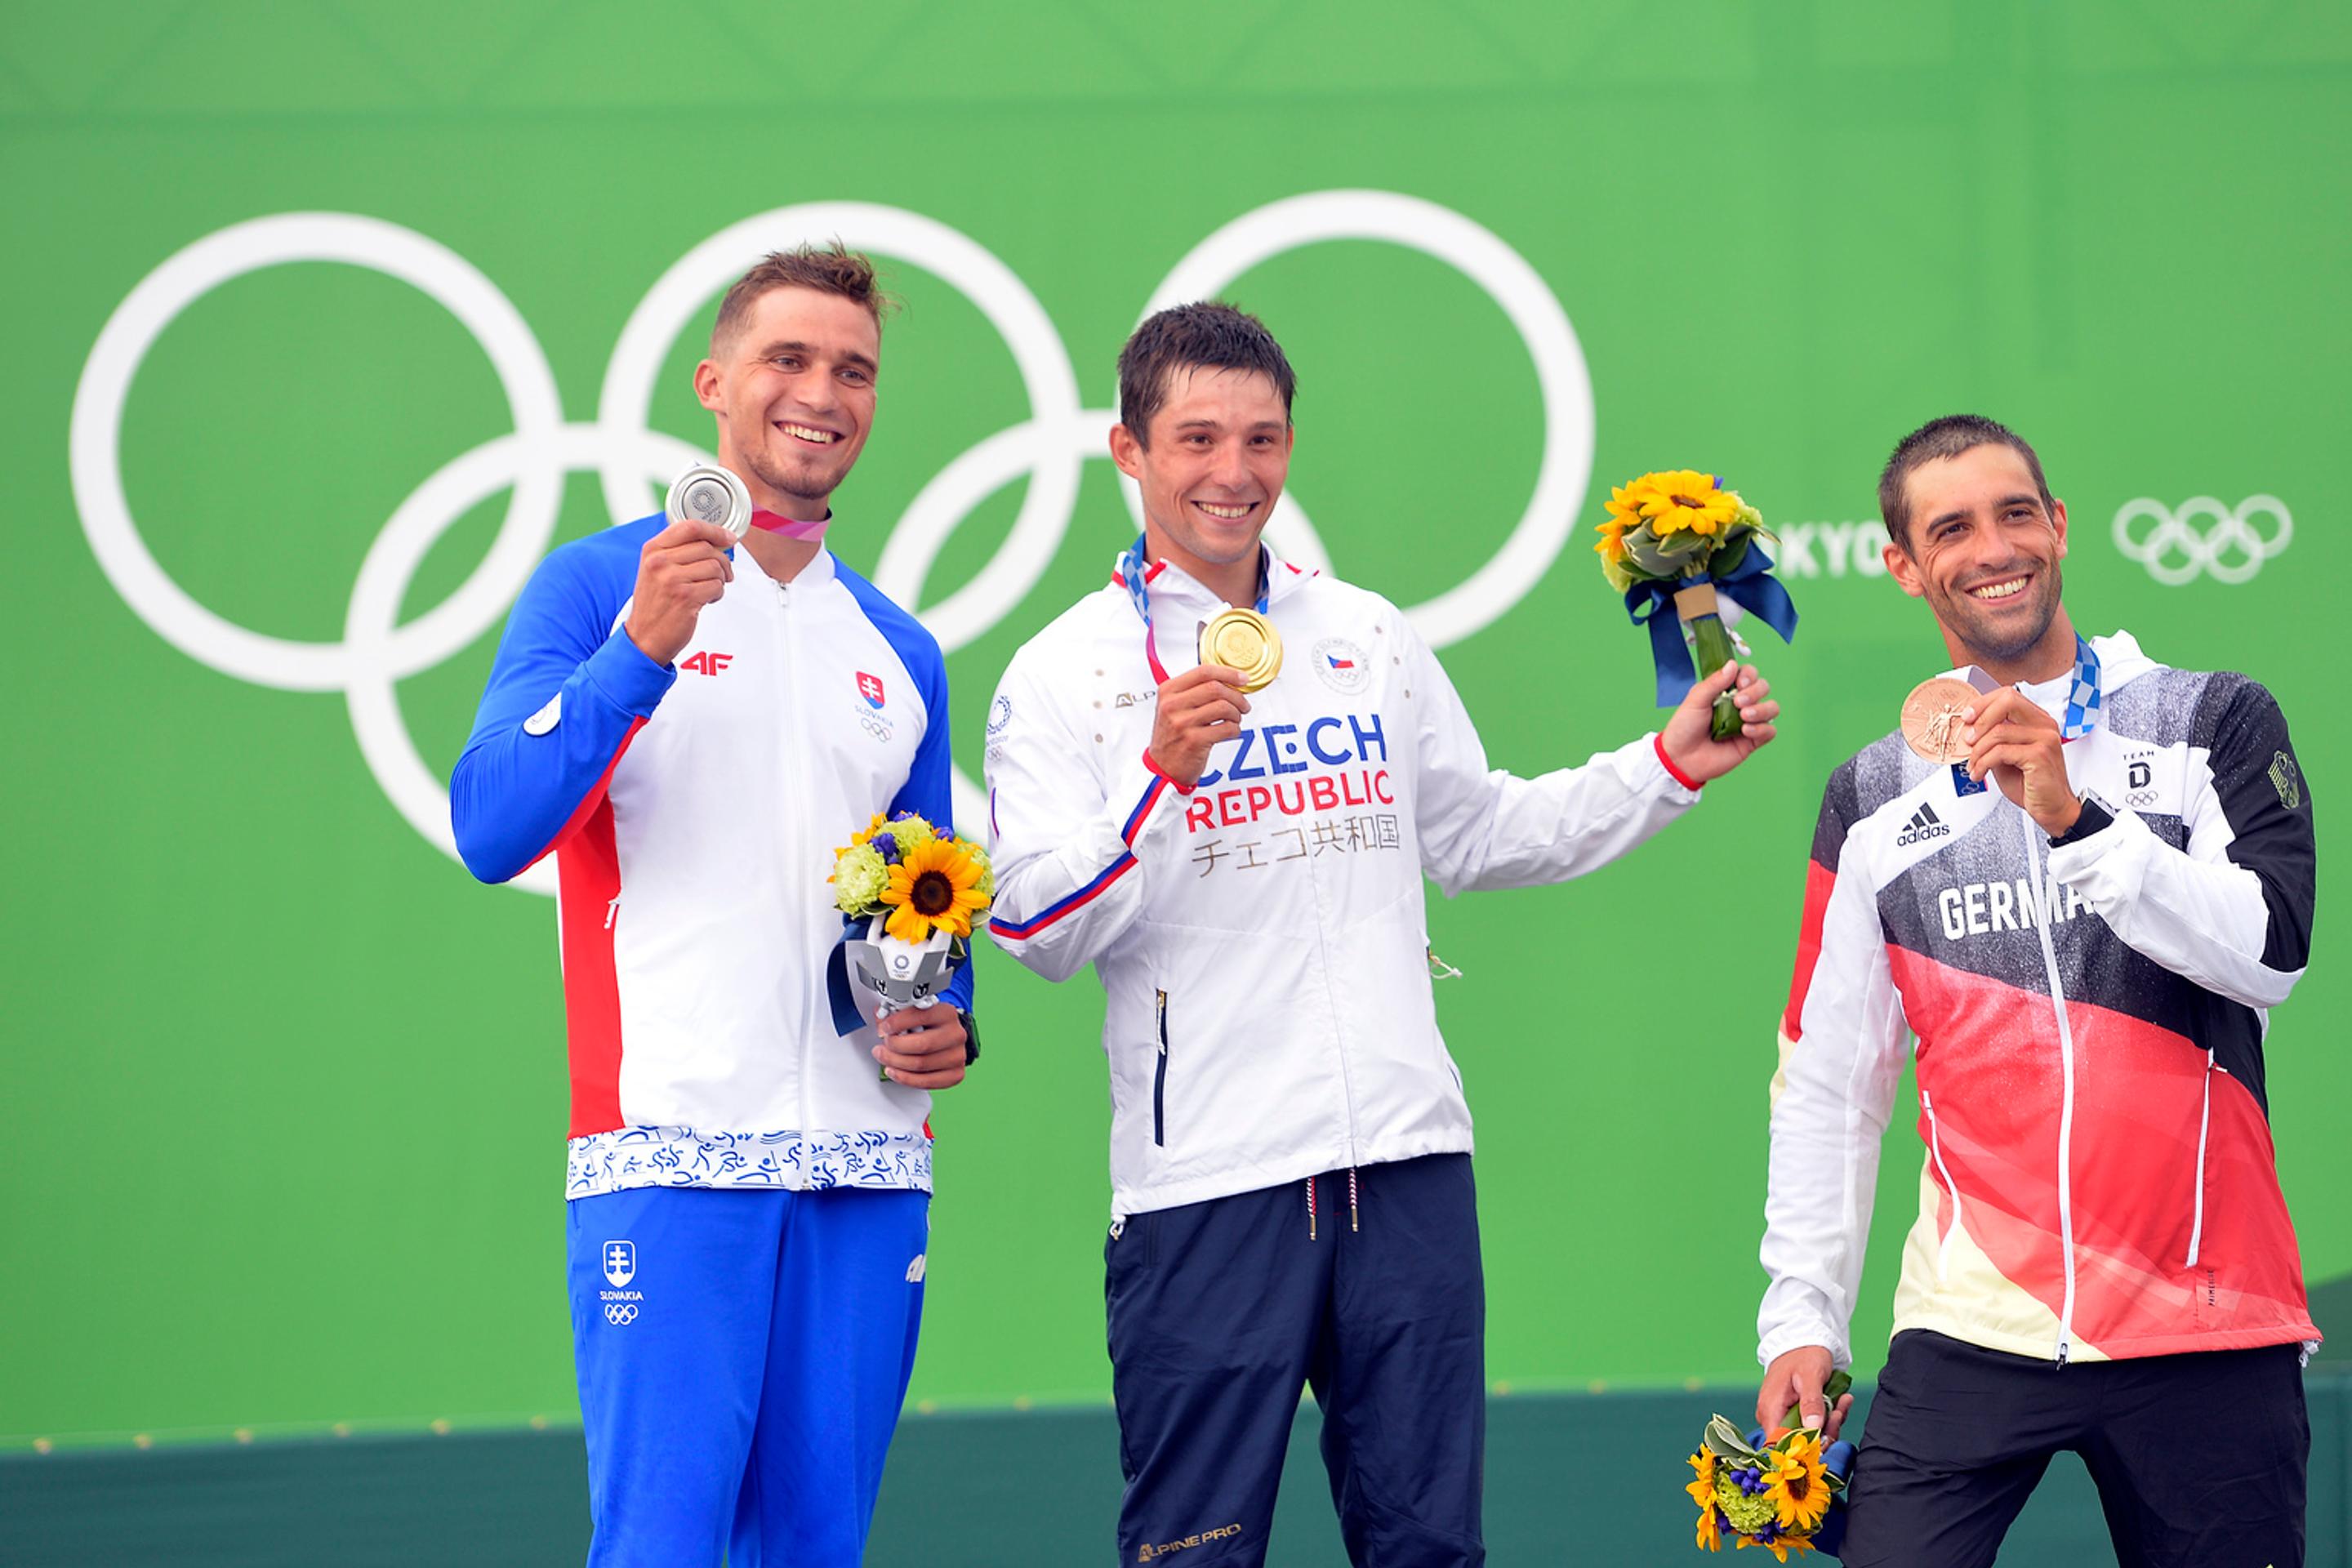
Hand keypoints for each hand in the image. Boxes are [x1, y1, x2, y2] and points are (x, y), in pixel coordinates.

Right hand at [623, 518, 737, 666]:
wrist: (644, 637)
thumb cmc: (655, 603)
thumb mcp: (655, 570)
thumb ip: (678, 551)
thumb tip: (716, 539)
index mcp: (653, 550)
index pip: (689, 527)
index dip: (715, 530)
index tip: (728, 538)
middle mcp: (660, 562)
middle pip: (707, 547)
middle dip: (722, 561)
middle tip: (723, 574)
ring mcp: (672, 579)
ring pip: (715, 566)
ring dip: (720, 579)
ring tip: (710, 589)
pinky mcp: (686, 597)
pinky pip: (716, 586)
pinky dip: (718, 593)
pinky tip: (707, 600)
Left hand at [874, 1003, 968, 1088]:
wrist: (948, 1038)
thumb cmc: (930, 1025)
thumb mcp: (915, 1012)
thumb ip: (897, 1014)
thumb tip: (881, 1020)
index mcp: (946, 1013)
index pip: (920, 1016)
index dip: (897, 1023)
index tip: (884, 1028)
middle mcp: (955, 1034)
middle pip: (922, 1045)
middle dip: (895, 1047)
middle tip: (881, 1047)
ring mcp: (957, 1056)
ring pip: (920, 1065)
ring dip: (895, 1063)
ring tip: (884, 1058)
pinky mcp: (955, 1074)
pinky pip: (926, 1082)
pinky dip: (905, 1078)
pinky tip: (894, 1071)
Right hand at [1147, 664, 1250, 787]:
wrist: (1162, 767)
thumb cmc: (1171, 736)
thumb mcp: (1173, 707)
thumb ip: (1195, 691)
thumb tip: (1228, 680)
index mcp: (1168, 691)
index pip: (1203, 672)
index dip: (1228, 673)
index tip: (1243, 678)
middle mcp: (1172, 705)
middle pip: (1216, 688)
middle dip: (1237, 696)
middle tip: (1243, 705)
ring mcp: (1182, 723)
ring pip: (1223, 707)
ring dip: (1236, 714)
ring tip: (1234, 720)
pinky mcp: (1194, 741)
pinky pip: (1226, 728)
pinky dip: (1235, 730)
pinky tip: (1230, 732)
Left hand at [1660, 661, 1778, 784]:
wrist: (1680, 758)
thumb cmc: (1684, 728)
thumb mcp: (1695, 700)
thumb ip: (1714, 682)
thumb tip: (1732, 664)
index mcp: (1726, 691)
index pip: (1748, 674)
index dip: (1749, 675)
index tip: (1739, 683)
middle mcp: (1740, 704)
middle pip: (1763, 687)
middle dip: (1755, 691)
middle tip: (1738, 702)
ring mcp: (1747, 722)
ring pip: (1772, 708)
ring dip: (1761, 709)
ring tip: (1743, 716)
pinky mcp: (1751, 741)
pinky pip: (1770, 731)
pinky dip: (1762, 728)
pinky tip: (1745, 731)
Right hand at [1757, 1345, 1851, 1440]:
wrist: (1804, 1342)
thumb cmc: (1803, 1355)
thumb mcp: (1810, 1376)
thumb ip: (1811, 1402)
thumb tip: (1813, 1428)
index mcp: (1771, 1409)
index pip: (1779, 1444)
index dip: (1802, 1448)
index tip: (1824, 1438)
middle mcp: (1773, 1417)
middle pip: (1799, 1443)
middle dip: (1824, 1431)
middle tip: (1838, 1411)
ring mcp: (1785, 1416)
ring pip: (1810, 1436)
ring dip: (1831, 1423)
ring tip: (1841, 1402)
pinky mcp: (1797, 1415)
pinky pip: (1815, 1426)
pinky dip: (1830, 1417)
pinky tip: (1839, 1401)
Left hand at [1962, 689, 2079, 835]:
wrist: (2051, 808)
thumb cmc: (2030, 783)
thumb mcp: (2005, 755)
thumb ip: (1992, 738)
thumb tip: (1967, 728)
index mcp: (2037, 720)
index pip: (2008, 695)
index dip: (1983, 703)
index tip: (1967, 717)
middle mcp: (2044, 725)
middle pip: (2007, 701)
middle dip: (1980, 720)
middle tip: (1967, 740)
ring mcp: (2045, 738)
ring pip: (1998, 732)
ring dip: (1977, 751)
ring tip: (1973, 766)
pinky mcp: (2039, 755)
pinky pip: (2000, 752)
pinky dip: (1983, 763)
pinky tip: (1979, 773)